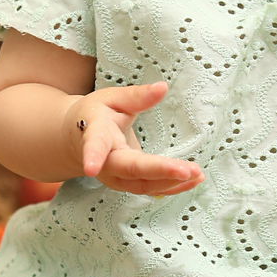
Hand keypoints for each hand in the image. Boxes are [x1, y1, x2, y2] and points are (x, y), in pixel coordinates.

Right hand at [65, 81, 203, 196]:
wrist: (79, 141)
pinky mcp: (130, 184)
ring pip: (144, 185)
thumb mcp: (111, 98)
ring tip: (197, 172)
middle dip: (158, 171)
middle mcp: (105, 163)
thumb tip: (162, 87)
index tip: (91, 168)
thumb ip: (136, 96)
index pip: (95, 146)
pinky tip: (195, 180)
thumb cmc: (95, 114)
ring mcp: (117, 178)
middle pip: (130, 170)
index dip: (93, 156)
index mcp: (95, 135)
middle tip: (185, 170)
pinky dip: (174, 187)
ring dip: (171, 181)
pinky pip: (153, 189)